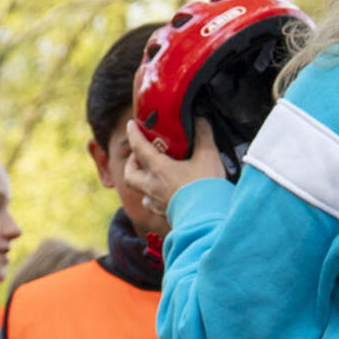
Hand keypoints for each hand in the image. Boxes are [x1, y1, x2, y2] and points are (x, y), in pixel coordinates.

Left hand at [111, 118, 229, 207]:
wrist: (209, 219)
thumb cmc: (206, 186)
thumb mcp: (208, 155)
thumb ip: (203, 135)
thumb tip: (200, 119)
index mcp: (159, 170)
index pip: (139, 148)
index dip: (134, 134)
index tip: (130, 125)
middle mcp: (153, 187)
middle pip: (129, 175)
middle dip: (131, 164)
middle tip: (139, 156)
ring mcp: (157, 202)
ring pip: (140, 192)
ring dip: (142, 182)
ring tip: (152, 175)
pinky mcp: (165, 214)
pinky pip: (153, 205)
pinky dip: (154, 197)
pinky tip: (164, 193)